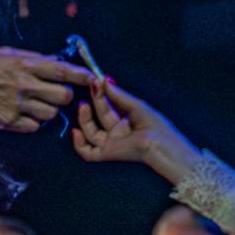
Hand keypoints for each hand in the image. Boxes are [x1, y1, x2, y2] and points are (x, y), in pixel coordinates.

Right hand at [0, 49, 93, 131]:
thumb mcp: (10, 54)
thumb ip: (35, 60)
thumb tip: (58, 63)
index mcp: (26, 64)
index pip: (63, 71)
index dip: (81, 76)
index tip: (93, 78)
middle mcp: (24, 85)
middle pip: (63, 96)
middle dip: (65, 95)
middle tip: (57, 92)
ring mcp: (17, 105)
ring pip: (51, 114)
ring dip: (49, 109)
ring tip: (35, 102)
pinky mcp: (9, 121)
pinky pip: (35, 126)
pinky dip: (34, 121)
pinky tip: (24, 112)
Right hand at [71, 80, 194, 180]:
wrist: (159, 143)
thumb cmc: (154, 125)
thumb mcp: (135, 105)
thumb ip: (118, 95)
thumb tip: (104, 81)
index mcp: (126, 121)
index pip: (108, 106)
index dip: (101, 94)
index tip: (96, 81)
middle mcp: (118, 132)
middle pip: (99, 116)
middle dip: (94, 101)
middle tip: (92, 87)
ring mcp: (111, 143)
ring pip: (90, 133)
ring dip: (84, 119)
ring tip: (84, 105)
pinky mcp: (106, 153)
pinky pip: (88, 153)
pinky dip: (79, 144)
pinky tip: (76, 131)